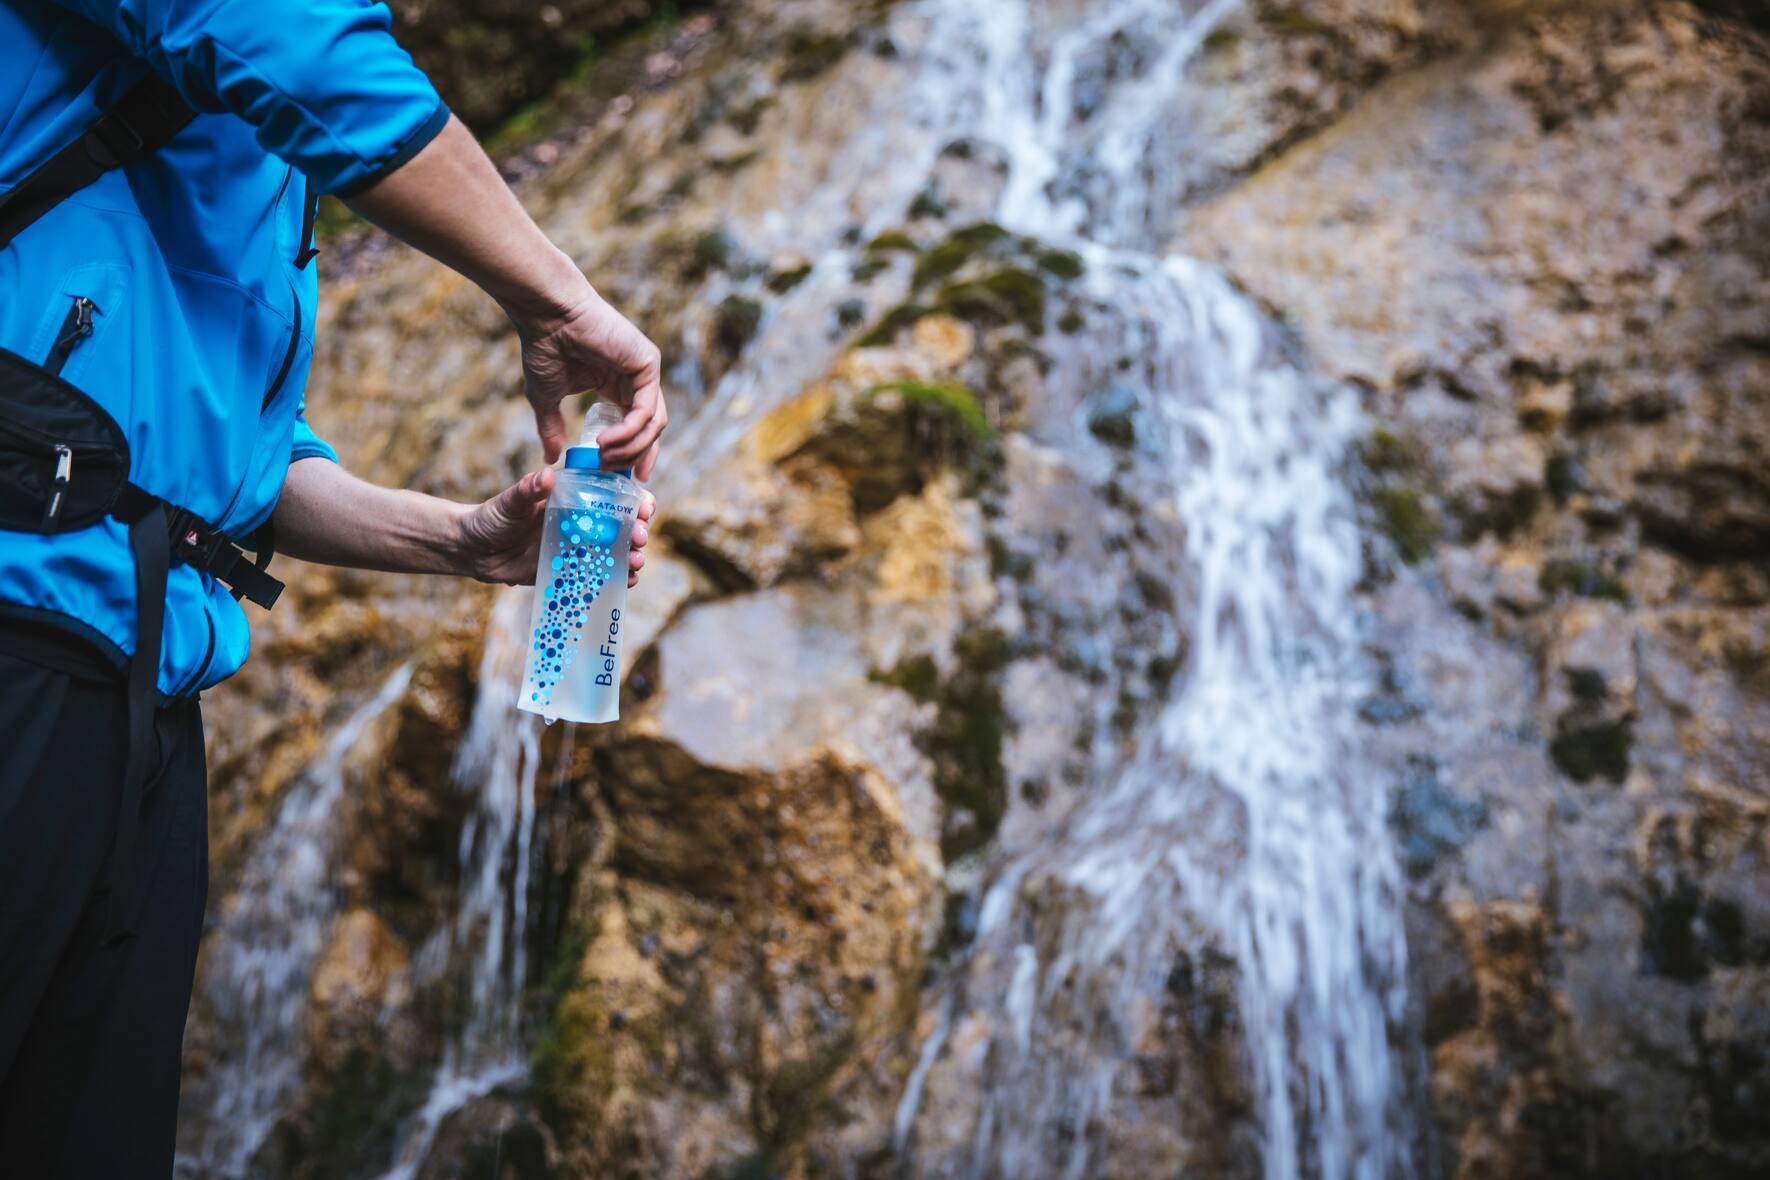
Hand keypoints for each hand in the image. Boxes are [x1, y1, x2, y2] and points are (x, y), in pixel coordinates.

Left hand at [458, 468, 657, 586]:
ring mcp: (576, 548)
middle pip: (619, 525)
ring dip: (630, 556)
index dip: (632, 499)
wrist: (472, 551)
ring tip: (636, 562)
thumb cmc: (491, 518)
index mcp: (571, 499)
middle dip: (636, 531)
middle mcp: (579, 522)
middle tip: (639, 538)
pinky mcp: (568, 571)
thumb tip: (547, 476)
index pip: (610, 494)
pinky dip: (615, 578)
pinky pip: (597, 574)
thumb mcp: (509, 503)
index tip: (643, 506)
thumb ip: (527, 490)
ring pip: (613, 551)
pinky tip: (626, 582)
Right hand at [516, 287, 667, 478]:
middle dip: (638, 457)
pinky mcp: (648, 364)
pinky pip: (646, 412)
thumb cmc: (544, 346)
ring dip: (630, 449)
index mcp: (618, 386)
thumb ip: (551, 427)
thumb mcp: (546, 397)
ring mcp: (645, 371)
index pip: (638, 427)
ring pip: (653, 425)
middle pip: (652, 430)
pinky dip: (629, 433)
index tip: (625, 480)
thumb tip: (551, 458)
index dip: (634, 455)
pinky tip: (606, 443)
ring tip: (603, 459)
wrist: (547, 315)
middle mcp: (636, 380)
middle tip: (620, 479)